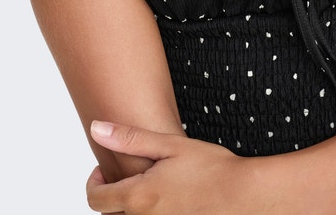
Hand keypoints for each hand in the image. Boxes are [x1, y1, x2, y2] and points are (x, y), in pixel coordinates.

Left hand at [86, 121, 254, 213]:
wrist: (242, 195)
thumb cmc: (210, 168)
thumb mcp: (170, 145)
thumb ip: (129, 139)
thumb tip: (97, 128)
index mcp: (138, 197)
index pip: (95, 199)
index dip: (93, 183)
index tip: (102, 170)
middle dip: (110, 196)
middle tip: (126, 176)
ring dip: (128, 208)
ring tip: (146, 187)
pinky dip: (147, 212)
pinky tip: (164, 199)